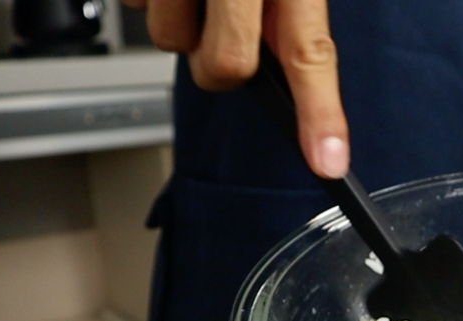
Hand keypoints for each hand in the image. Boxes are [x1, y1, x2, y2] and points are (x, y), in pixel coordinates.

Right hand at [120, 0, 348, 177]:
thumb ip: (292, 6)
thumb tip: (292, 61)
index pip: (309, 53)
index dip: (319, 113)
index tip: (328, 163)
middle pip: (224, 67)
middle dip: (220, 62)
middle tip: (227, 25)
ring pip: (169, 39)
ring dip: (179, 21)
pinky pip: (134, 6)